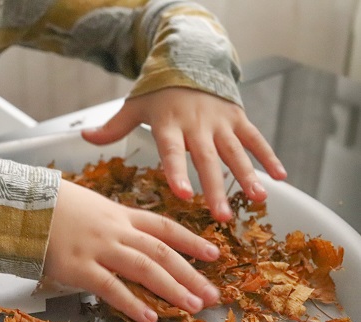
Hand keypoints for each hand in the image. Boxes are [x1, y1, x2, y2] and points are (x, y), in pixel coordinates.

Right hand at [43, 179, 220, 321]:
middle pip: (162, 252)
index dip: (192, 241)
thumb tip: (142, 241)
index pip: (166, 228)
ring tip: (193, 305)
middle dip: (190, 273)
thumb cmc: (64, 207)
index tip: (214, 254)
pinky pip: (111, 287)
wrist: (27, 205)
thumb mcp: (99, 207)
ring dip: (172, 288)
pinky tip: (150, 316)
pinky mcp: (79, 268)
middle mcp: (118, 231)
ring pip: (144, 268)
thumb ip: (122, 224)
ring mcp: (100, 249)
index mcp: (124, 215)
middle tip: (212, 293)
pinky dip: (132, 302)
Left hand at [82, 88, 286, 220]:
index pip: (171, 151)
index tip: (182, 195)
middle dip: (215, 188)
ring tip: (259, 199)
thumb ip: (113, 125)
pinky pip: (255, 138)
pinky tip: (281, 176)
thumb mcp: (135, 105)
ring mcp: (220, 121)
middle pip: (207, 160)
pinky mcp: (238, 118)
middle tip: (223, 217)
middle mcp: (197, 124)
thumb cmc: (159, 92)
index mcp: (169, 124)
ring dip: (248, 175)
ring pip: (236, 151)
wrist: (188, 61)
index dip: (176, 171)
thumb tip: (84, 136)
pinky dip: (268, 156)